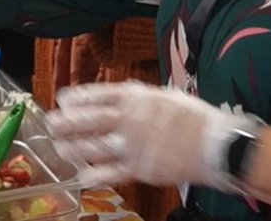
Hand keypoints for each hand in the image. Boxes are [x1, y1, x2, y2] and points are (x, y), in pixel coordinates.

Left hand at [45, 81, 258, 190]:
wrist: (219, 144)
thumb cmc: (195, 118)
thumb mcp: (165, 95)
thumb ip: (139, 97)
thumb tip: (116, 96)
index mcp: (136, 97)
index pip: (98, 94)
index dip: (77, 98)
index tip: (63, 100)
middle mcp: (130, 118)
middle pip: (90, 120)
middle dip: (66, 122)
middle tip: (51, 124)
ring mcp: (135, 144)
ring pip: (95, 146)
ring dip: (73, 148)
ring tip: (59, 148)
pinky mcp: (142, 168)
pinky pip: (113, 172)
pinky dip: (95, 175)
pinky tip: (82, 177)